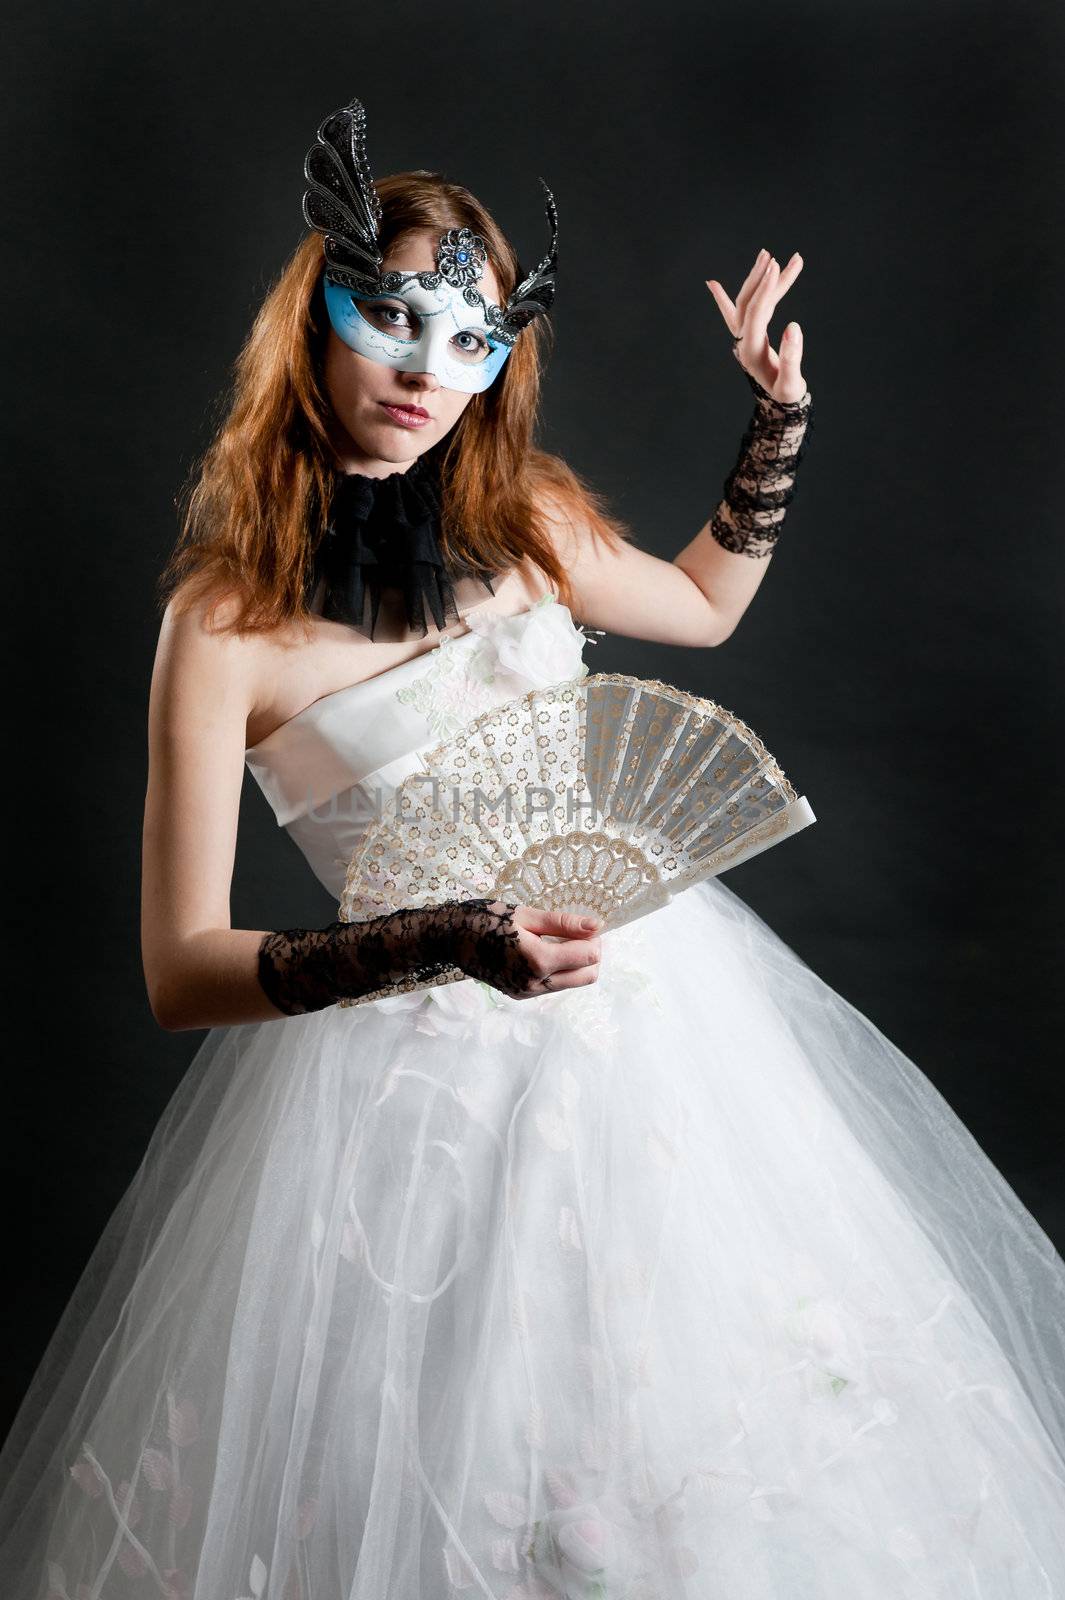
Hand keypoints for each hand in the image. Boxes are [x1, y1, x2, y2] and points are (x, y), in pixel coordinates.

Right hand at [451, 899, 601, 999]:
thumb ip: (563, 923)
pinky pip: (553, 986)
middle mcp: (535, 983)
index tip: (584, 925)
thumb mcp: (526, 915)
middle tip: (576, 933)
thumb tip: (597, 926)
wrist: (451, 938)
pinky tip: (543, 951)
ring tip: (557, 941)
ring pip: (572, 983)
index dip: (593, 939)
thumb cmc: (486, 919)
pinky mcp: (519, 995)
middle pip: (587, 976)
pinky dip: (558, 970)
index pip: (588, 957)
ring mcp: (527, 993)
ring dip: (575, 963)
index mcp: (538, 961)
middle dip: (590, 954)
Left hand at [705, 249, 807, 404]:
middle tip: (772, 256)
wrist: (778, 405)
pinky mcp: (747, 338)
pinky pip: (733, 315)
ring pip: (747, 303)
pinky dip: (724, 299)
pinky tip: (712, 284)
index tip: (777, 266)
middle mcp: (743, 342)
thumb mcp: (791, 383)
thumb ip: (791, 357)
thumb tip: (793, 327)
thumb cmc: (786, 396)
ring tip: (771, 256)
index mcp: (752, 351)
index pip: (757, 312)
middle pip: (747, 303)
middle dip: (760, 278)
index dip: (767, 289)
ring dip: (757, 280)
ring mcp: (743, 339)